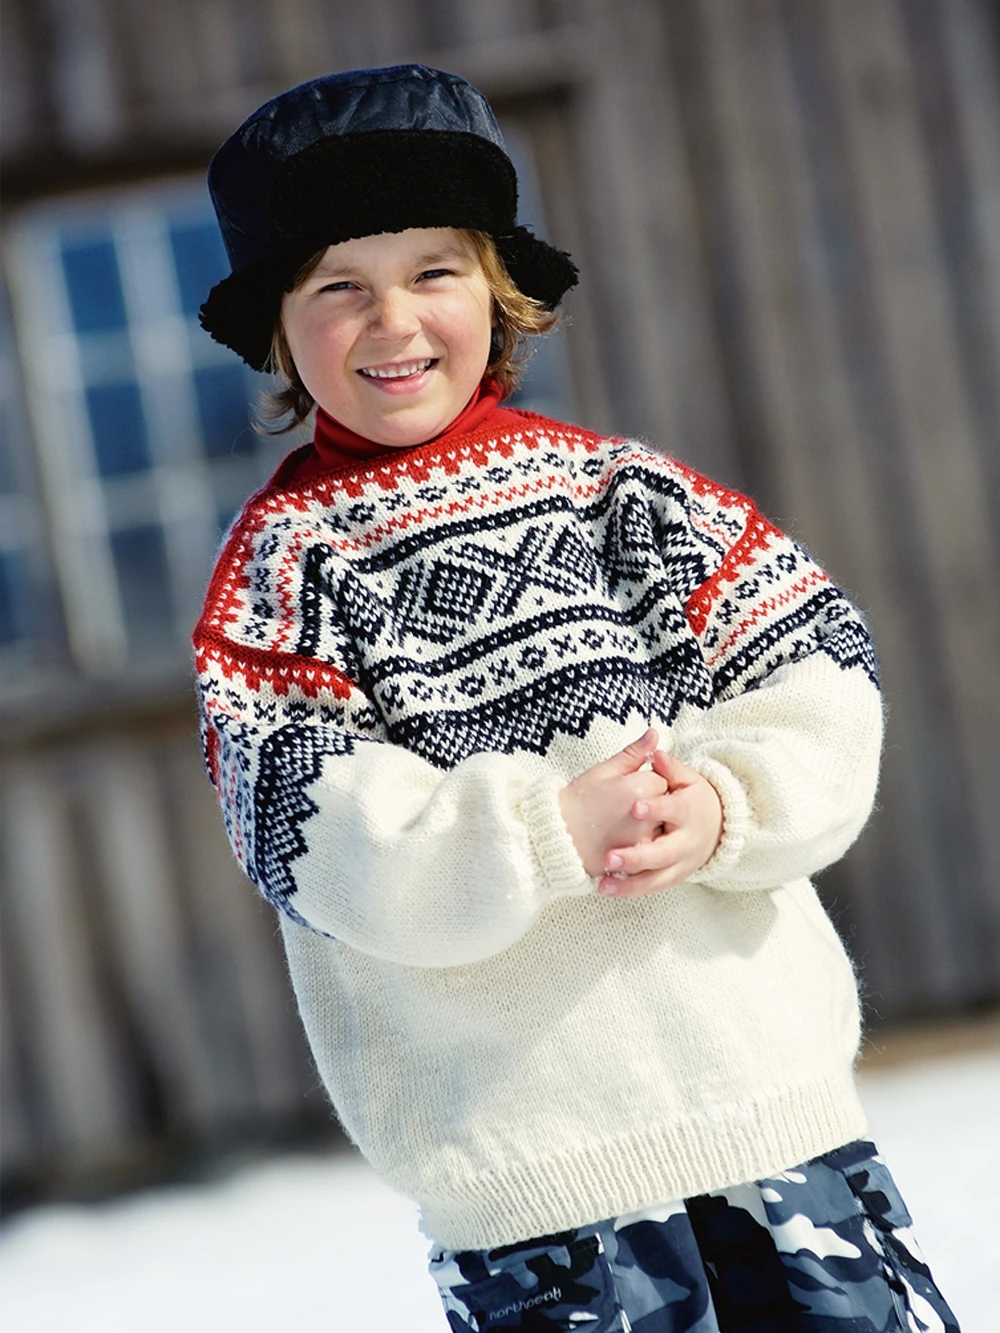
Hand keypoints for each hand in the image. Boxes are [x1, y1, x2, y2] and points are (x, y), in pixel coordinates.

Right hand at [559, 729, 669, 877]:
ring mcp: (641, 843)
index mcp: (640, 789)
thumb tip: (654, 734)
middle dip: (651, 805)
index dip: (645, 781)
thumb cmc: (577, 801)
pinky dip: (641, 846)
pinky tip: (622, 841)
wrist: (555, 837)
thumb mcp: (603, 771)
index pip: (662, 780)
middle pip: (665, 806)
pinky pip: (650, 852)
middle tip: (623, 807)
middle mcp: (645, 818)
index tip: (626, 787)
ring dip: (648, 826)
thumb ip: (633, 753)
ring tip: (621, 824)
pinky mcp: (636, 863)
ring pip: (660, 830)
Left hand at [598, 750, 722, 896]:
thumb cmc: (691, 799)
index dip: (656, 809)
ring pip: (656, 878)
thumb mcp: (687, 779)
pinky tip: (607, 889)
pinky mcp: (673, 877)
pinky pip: (652, 887)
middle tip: (610, 858)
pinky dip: (631, 890)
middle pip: (663, 853)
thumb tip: (655, 753)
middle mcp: (686, 841)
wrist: (717, 828)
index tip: (635, 807)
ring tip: (604, 884)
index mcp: (689, 812)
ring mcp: (681, 863)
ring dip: (630, 884)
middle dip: (637, 857)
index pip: (673, 810)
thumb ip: (670, 768)